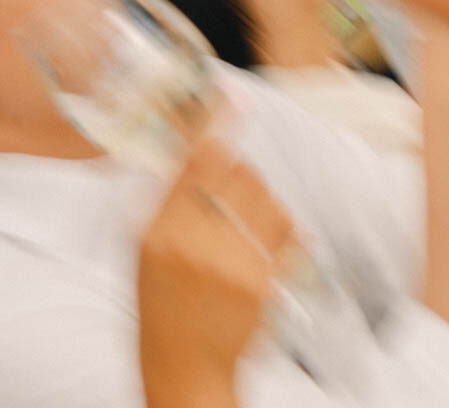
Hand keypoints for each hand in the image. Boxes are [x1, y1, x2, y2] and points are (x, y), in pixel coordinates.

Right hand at [138, 135, 294, 407]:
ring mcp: (229, 260)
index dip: (214, 124)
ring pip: (264, 195)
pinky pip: (285, 226)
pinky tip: (263, 250)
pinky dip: (281, 230)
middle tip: (230, 201)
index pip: (191, 162)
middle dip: (239, 176)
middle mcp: (191, 241)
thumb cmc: (163, 307)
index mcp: (157, 231)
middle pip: (235, 171)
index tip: (232, 96)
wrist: (183, 371)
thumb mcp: (145, 252)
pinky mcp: (261, 279)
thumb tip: (193, 144)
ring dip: (260, 203)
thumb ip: (168, 200)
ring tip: (242, 233)